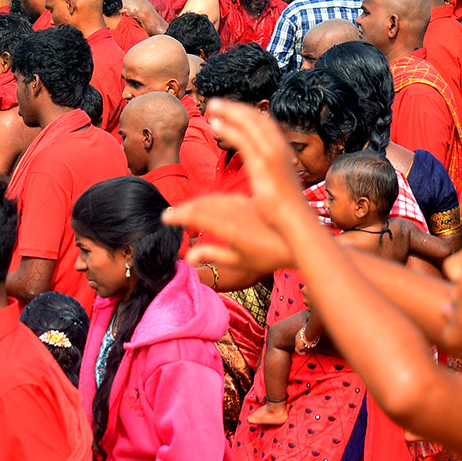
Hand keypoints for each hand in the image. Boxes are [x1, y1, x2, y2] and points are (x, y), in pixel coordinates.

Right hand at [168, 194, 294, 276]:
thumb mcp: (239, 262)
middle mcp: (234, 212)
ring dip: (197, 203)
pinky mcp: (249, 202)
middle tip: (169, 215)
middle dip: (184, 209)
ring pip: (214, 200)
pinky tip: (208, 205)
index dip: (179, 215)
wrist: (296, 241)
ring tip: (185, 210)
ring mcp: (242, 205)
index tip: (165, 218)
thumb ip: (212, 256)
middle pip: (203, 205)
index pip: (197, 216)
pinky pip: (225, 198)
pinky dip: (211, 201)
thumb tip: (187, 257)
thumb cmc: (269, 256)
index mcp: (229, 227)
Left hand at [203, 99, 309, 223]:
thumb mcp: (276, 187)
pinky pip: (242, 140)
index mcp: (283, 151)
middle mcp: (279, 148)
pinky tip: (214, 124)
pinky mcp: (263, 163)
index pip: (265, 123)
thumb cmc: (286, 210)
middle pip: (257, 118)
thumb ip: (268, 179)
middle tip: (216, 104)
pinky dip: (228, 128)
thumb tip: (263, 182)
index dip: (247, 114)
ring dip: (229, 112)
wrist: (295, 221)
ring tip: (212, 107)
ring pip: (249, 124)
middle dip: (235, 108)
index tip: (231, 111)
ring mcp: (272, 154)